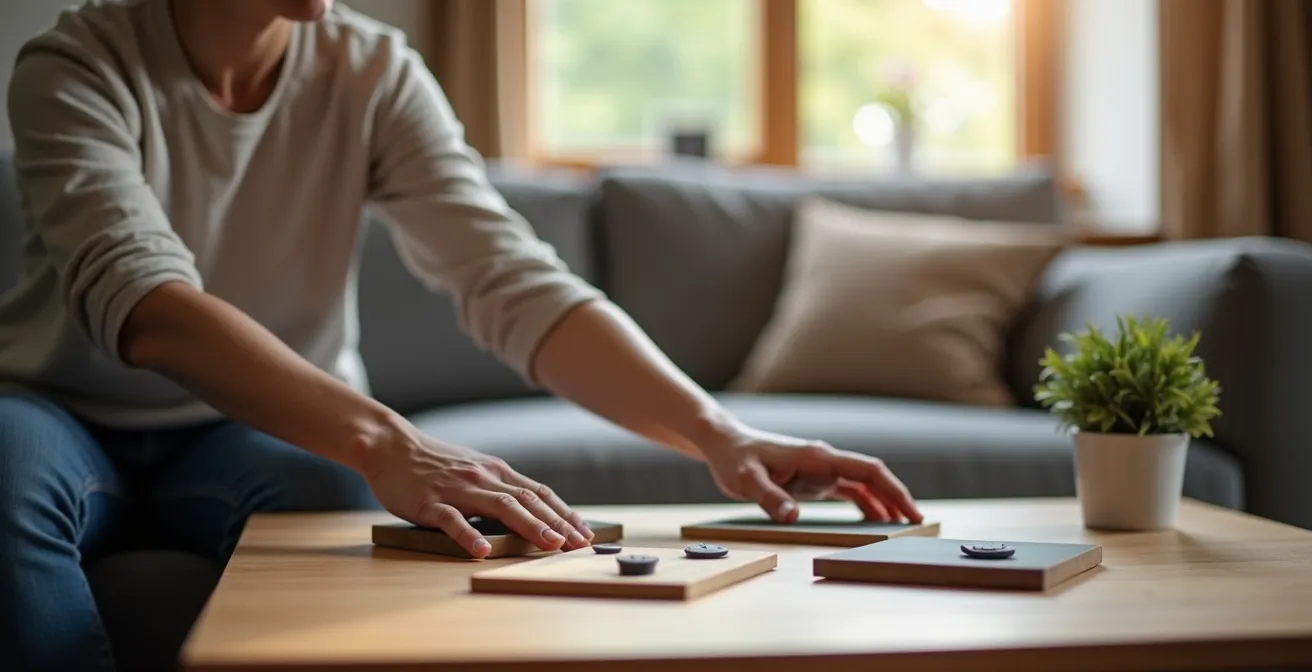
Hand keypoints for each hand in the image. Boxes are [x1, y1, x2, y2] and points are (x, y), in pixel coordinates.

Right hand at [356, 420, 593, 557]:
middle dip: (557, 523)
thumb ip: (499, 487)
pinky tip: (482, 550)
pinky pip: (452, 520)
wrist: (390, 445)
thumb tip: (530, 510)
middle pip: (528, 500)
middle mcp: (483, 477)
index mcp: (496, 472)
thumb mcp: (474, 469)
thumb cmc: (433, 463)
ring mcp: (457, 489)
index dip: (564, 513)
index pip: (539, 493)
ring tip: (550, 545)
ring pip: (500, 507)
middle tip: (580, 545)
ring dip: (529, 526)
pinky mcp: (429, 502)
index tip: (585, 533)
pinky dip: (469, 535)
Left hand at [698, 424, 921, 523]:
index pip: (867, 470)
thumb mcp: (746, 481)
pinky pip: (849, 490)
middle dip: (897, 498)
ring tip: (903, 527)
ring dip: (884, 502)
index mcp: (817, 457)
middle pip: (873, 477)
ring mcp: (821, 469)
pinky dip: (866, 504)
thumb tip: (794, 516)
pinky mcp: (814, 478)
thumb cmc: (734, 460)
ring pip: (864, 484)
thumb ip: (770, 498)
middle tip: (917, 524)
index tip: (910, 510)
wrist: (724, 444)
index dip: (892, 489)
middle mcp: (825, 460)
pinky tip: (876, 520)